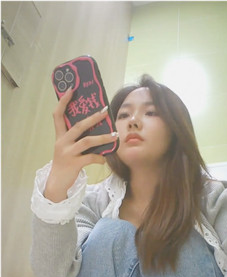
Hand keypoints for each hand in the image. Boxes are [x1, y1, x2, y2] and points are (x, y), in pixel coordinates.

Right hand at [45, 87, 117, 201]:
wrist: (57, 182)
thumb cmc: (67, 162)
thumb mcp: (69, 147)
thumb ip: (78, 138)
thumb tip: (98, 128)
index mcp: (60, 136)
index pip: (58, 115)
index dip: (63, 102)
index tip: (72, 90)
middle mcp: (62, 142)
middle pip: (78, 126)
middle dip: (93, 117)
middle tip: (105, 110)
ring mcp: (67, 152)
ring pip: (87, 141)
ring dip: (103, 138)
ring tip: (115, 135)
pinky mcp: (74, 163)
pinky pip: (91, 158)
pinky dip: (100, 158)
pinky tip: (105, 159)